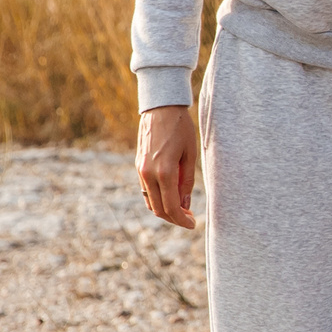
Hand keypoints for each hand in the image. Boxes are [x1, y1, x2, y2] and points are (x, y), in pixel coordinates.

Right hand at [136, 105, 199, 229]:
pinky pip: (146, 190)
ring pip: (150, 201)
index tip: (192, 224)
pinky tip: (171, 195)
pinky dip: (157, 198)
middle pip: (159, 209)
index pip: (172, 207)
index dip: (182, 220)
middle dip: (174, 218)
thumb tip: (186, 204)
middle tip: (189, 219)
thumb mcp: (190, 155)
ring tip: (181, 209)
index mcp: (165, 172)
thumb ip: (187, 181)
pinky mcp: (138, 165)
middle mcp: (149, 174)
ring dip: (165, 210)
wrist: (161, 108)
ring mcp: (141, 170)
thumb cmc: (181, 128)